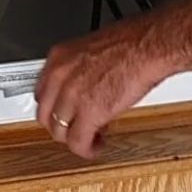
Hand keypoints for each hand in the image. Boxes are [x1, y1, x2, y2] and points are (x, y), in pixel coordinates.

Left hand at [34, 16, 170, 158]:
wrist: (149, 46)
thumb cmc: (131, 42)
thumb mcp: (93, 48)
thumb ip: (80, 68)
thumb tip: (84, 81)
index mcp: (60, 57)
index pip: (43, 92)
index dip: (54, 107)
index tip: (64, 111)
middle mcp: (61, 76)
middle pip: (46, 114)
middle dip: (60, 126)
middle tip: (75, 127)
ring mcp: (72, 96)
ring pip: (59, 131)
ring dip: (74, 138)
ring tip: (90, 135)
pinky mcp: (89, 114)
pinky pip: (78, 143)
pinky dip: (87, 149)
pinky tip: (96, 146)